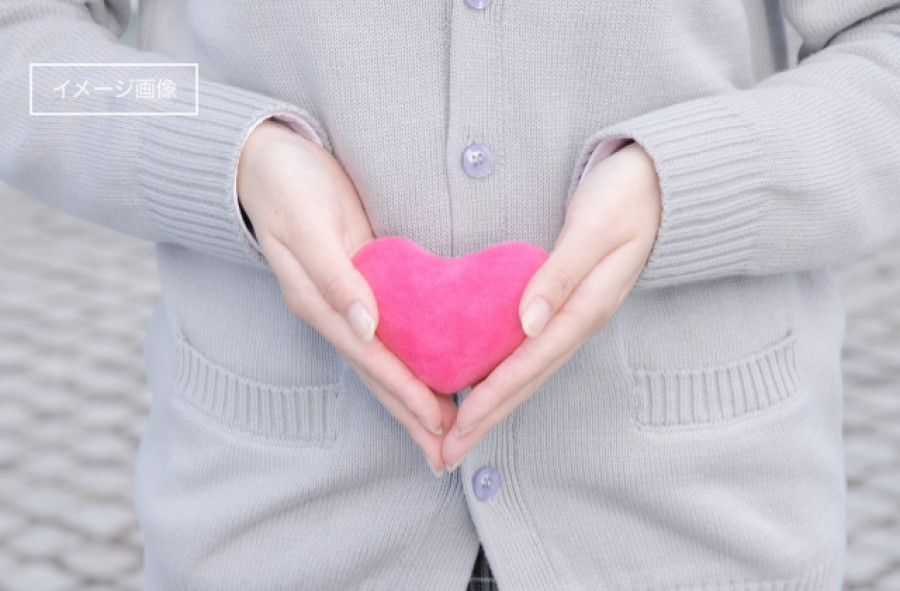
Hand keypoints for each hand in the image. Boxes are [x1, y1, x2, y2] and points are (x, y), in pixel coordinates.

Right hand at [237, 120, 455, 473]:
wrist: (266, 160)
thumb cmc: (286, 186)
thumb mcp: (307, 225)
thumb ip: (334, 275)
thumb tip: (364, 325)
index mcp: (319, 303)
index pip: (371, 359)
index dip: (405, 392)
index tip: (440, 423)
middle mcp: (334, 312)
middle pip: (378, 373)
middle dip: (412, 414)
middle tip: (449, 452)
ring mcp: (348, 301)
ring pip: (385, 360)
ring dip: (413, 397)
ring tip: (446, 431)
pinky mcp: (363, 283)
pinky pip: (391, 332)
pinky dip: (410, 359)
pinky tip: (432, 372)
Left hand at [441, 142, 661, 467]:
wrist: (659, 184)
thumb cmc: (624, 199)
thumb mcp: (594, 230)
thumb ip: (561, 275)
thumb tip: (527, 322)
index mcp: (585, 309)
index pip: (529, 364)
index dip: (492, 397)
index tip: (458, 427)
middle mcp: (579, 323)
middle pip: (526, 383)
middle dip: (486, 420)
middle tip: (446, 455)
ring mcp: (575, 319)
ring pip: (528, 374)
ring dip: (493, 408)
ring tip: (458, 436)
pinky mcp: (567, 309)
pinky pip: (530, 354)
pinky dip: (504, 378)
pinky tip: (481, 387)